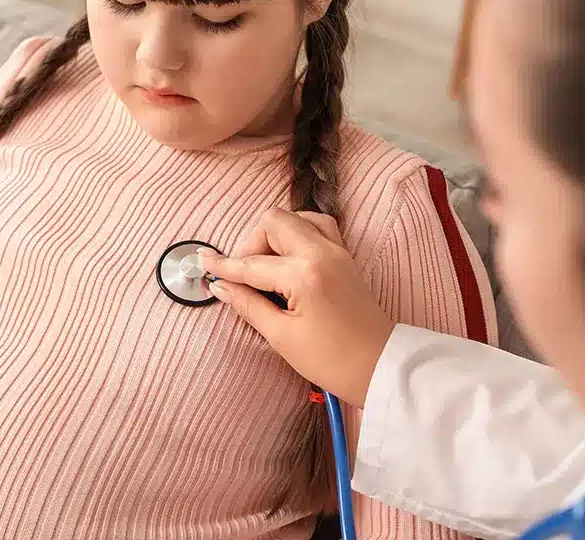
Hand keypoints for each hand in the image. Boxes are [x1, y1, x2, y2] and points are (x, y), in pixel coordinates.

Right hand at [200, 208, 394, 406]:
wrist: (381, 367)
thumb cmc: (332, 361)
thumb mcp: (281, 337)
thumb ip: (248, 305)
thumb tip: (221, 287)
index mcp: (305, 274)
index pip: (252, 264)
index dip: (223, 266)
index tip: (203, 263)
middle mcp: (322, 252)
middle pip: (274, 221)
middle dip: (251, 243)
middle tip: (243, 275)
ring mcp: (337, 251)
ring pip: (296, 218)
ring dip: (275, 235)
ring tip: (266, 266)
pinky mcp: (345, 256)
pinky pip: (316, 226)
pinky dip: (297, 234)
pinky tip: (288, 258)